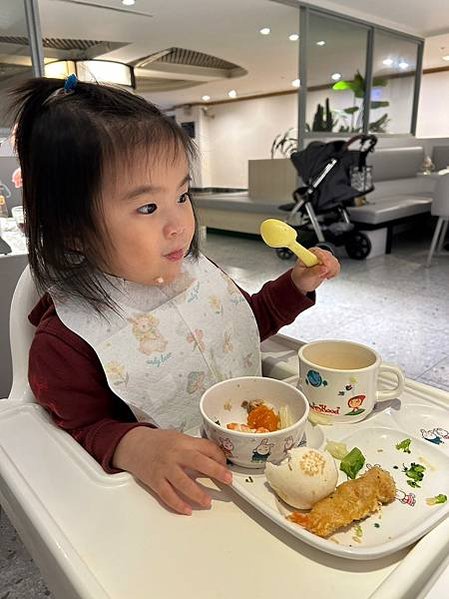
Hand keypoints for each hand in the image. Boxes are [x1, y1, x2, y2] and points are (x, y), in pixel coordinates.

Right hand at [113, 427, 231, 514]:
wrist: (133, 444)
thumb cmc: (159, 442)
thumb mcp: (179, 438)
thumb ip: (196, 448)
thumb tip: (216, 461)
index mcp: (183, 442)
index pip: (206, 447)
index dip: (219, 457)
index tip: (226, 466)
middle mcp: (174, 454)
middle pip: (197, 462)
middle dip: (215, 471)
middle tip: (227, 479)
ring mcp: (164, 468)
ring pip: (182, 482)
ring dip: (197, 493)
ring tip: (208, 502)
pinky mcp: (155, 480)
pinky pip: (167, 494)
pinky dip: (177, 504)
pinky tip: (187, 510)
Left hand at [290, 247, 339, 293]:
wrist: (303, 282)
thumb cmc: (300, 277)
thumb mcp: (304, 276)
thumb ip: (313, 272)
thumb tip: (324, 268)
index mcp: (308, 254)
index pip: (317, 251)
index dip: (323, 257)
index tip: (326, 266)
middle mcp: (317, 254)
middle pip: (328, 256)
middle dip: (327, 268)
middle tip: (321, 275)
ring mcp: (324, 257)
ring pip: (334, 261)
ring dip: (331, 271)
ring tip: (322, 276)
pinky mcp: (330, 263)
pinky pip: (337, 266)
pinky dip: (334, 273)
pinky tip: (327, 276)